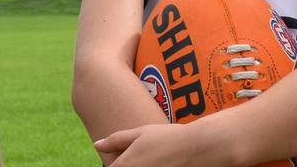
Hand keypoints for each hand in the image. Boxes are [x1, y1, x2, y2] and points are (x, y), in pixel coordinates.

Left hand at [96, 123, 221, 166]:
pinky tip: (164, 164)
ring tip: (157, 160)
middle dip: (130, 165)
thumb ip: (116, 140)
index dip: (117, 164)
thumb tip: (97, 144)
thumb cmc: (169, 137)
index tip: (132, 158)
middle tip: (148, 157)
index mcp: (124, 165)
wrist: (199, 148)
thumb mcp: (141, 133)